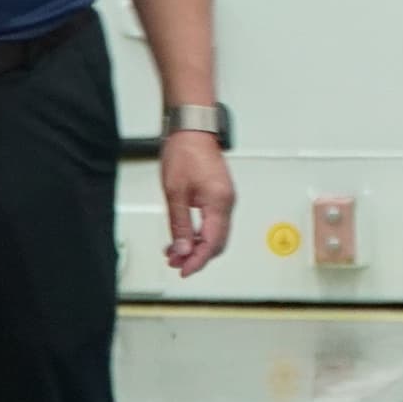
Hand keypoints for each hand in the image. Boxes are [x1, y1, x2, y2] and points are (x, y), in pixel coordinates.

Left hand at [156, 130, 235, 277]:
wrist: (192, 131)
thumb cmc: (185, 154)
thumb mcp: (175, 193)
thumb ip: (180, 225)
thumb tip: (182, 249)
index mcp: (219, 203)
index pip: (211, 243)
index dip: (197, 261)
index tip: (183, 270)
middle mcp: (227, 203)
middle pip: (217, 242)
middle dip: (197, 256)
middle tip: (176, 263)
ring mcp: (225, 199)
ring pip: (215, 234)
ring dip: (197, 246)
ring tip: (175, 252)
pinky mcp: (220, 196)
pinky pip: (213, 223)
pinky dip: (199, 234)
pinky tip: (184, 237)